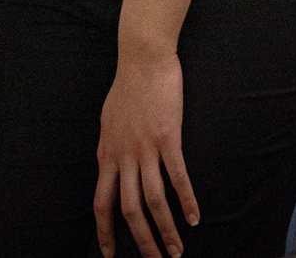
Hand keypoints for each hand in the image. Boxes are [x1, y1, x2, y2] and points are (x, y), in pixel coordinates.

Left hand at [93, 49, 197, 257]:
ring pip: (153, 200)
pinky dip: (187, 200)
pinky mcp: (167, 138)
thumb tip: (108, 160)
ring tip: (177, 250)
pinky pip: (177, 177)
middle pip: (129, 210)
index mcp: (107, 154)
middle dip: (141, 240)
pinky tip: (195, 217)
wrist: (142, 58)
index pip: (101, 202)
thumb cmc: (127, 85)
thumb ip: (110, 146)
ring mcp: (145, 148)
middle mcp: (123, 156)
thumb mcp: (108, 120)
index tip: (109, 253)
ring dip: (166, 229)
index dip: (105, 231)